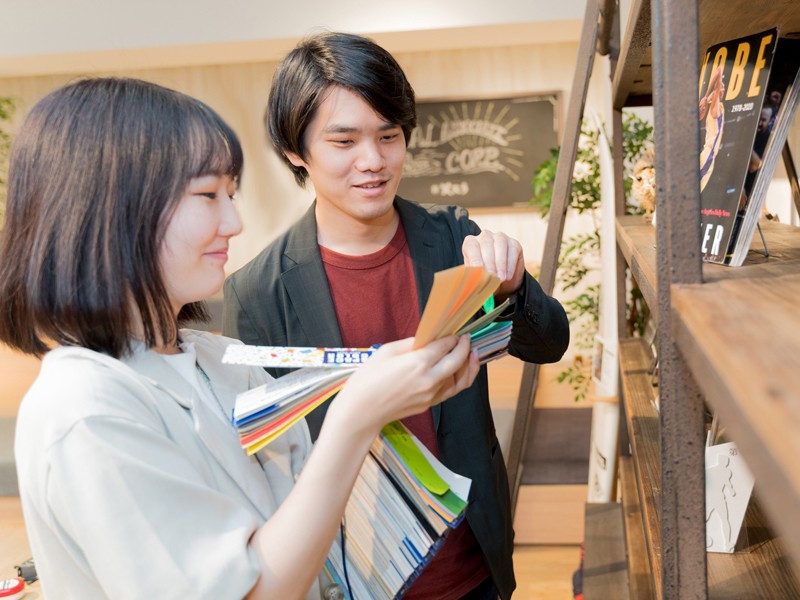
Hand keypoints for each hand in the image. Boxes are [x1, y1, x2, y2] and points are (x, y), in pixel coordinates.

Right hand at [332, 335, 478, 434]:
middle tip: (465, 338)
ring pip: (460, 379)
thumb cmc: (368, 379)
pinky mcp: (429, 405)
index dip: (451, 337)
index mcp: (418, 363)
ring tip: (472, 354)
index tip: (454, 332)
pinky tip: (460, 371)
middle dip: (464, 347)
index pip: (444, 346)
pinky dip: (459, 379)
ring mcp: (431, 395)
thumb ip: (411, 343)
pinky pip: (451, 391)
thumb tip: (427, 339)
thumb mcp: (387, 352)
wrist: (361, 411)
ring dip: (468, 365)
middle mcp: (429, 380)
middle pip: (457, 361)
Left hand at [462, 230, 524, 300]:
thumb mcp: (477, 279)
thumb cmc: (485, 278)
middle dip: (489, 262)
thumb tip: (472, 284)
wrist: (502, 281)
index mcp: (471, 243)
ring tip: (501, 279)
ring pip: (500, 244)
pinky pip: (513, 250)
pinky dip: (510, 265)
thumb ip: (474, 278)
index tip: (478, 269)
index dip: (474, 258)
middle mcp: (485, 237)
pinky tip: (508, 276)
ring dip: (501, 264)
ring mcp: (500, 238)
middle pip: (486, 244)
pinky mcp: (514, 243)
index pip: (471, 246)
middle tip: (492, 277)